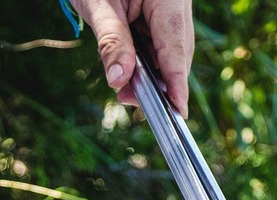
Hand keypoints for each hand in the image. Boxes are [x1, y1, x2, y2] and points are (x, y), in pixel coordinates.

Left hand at [68, 0, 193, 115]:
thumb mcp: (98, 5)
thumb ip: (111, 42)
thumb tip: (119, 80)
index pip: (175, 46)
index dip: (176, 82)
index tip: (178, 111)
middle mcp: (178, 3)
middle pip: (177, 52)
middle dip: (159, 82)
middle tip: (131, 100)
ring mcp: (174, 9)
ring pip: (170, 51)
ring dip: (151, 73)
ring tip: (126, 89)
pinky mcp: (163, 15)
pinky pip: (161, 43)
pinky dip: (148, 61)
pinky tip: (130, 71)